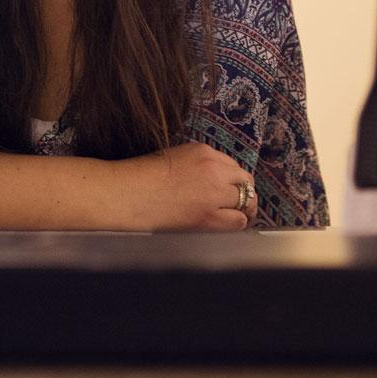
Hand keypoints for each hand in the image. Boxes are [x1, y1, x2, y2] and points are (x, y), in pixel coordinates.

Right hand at [116, 142, 257, 231]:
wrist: (129, 195)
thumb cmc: (142, 177)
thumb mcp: (174, 157)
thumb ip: (199, 165)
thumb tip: (215, 180)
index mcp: (204, 152)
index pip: (232, 165)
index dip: (233, 179)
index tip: (231, 188)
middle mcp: (214, 170)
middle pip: (245, 180)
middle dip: (244, 192)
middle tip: (241, 204)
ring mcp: (214, 193)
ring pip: (247, 201)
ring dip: (244, 209)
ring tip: (239, 216)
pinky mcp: (209, 216)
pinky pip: (238, 221)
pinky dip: (238, 223)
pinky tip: (231, 226)